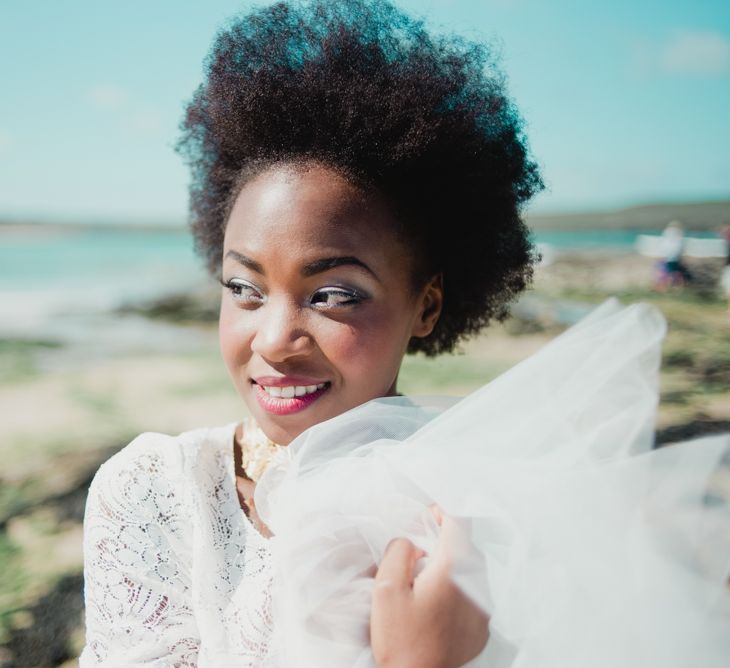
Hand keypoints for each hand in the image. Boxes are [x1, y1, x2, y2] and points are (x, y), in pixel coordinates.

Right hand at [370, 512, 488, 667]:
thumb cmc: (401, 639)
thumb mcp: (386, 587)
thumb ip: (399, 551)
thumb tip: (412, 544)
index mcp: (454, 568)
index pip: (460, 520)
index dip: (442, 512)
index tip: (426, 519)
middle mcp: (476, 584)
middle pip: (465, 543)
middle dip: (441, 539)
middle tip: (415, 552)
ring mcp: (483, 606)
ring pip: (470, 568)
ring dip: (448, 565)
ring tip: (422, 580)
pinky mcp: (481, 625)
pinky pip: (472, 593)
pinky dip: (455, 589)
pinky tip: (433, 604)